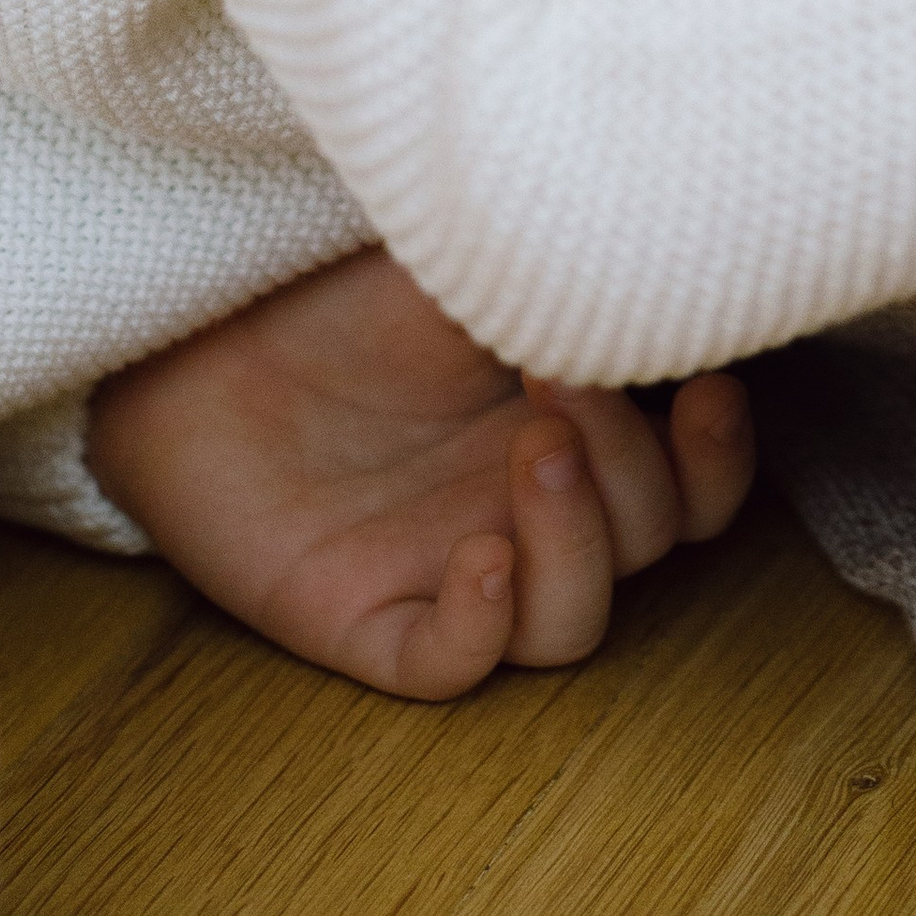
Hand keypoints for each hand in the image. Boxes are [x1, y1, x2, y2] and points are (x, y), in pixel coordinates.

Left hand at [86, 246, 753, 700]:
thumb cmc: (344, 287)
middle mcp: (524, 513)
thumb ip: (576, 270)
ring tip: (531, 445)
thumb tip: (683, 249)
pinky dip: (484, 625)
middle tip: (554, 376)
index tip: (703, 385)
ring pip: (573, 622)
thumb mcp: (478, 257)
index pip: (693, 491)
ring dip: (578, 540)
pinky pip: (454, 666)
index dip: (719, 458)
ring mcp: (451, 570)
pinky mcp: (365, 620)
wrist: (196, 326)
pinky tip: (478, 552)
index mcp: (572, 433)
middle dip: (626, 460)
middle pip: (646, 543)